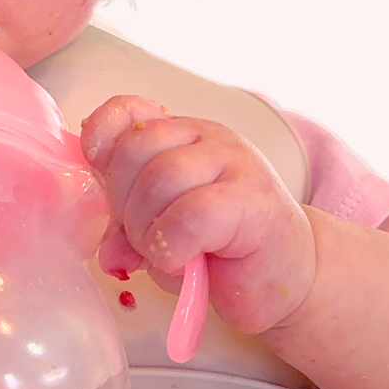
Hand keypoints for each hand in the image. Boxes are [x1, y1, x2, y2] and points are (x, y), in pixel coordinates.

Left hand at [80, 96, 315, 334]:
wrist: (289, 277)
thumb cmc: (221, 251)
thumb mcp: (159, 233)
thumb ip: (126, 230)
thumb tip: (107, 252)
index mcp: (178, 135)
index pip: (128, 110)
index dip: (102, 135)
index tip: (98, 169)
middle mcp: (205, 138)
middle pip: (135, 147)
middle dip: (122, 202)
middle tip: (142, 237)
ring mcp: (233, 163)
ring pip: (160, 177)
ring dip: (147, 229)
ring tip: (165, 254)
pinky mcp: (252, 200)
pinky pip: (190, 213)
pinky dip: (172, 245)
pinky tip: (183, 263)